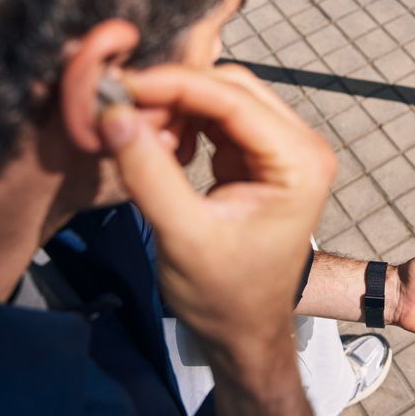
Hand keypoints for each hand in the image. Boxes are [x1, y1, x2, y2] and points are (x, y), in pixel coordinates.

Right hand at [98, 64, 335, 365]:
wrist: (243, 331)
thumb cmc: (224, 295)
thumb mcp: (183, 236)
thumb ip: (149, 172)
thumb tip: (113, 112)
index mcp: (300, 162)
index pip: (233, 98)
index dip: (174, 84)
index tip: (120, 84)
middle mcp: (300, 146)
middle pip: (231, 88)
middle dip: (174, 91)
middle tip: (120, 106)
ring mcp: (282, 149)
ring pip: (222, 97)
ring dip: (176, 105)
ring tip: (133, 127)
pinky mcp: (259, 156)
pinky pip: (217, 118)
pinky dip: (183, 121)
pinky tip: (157, 142)